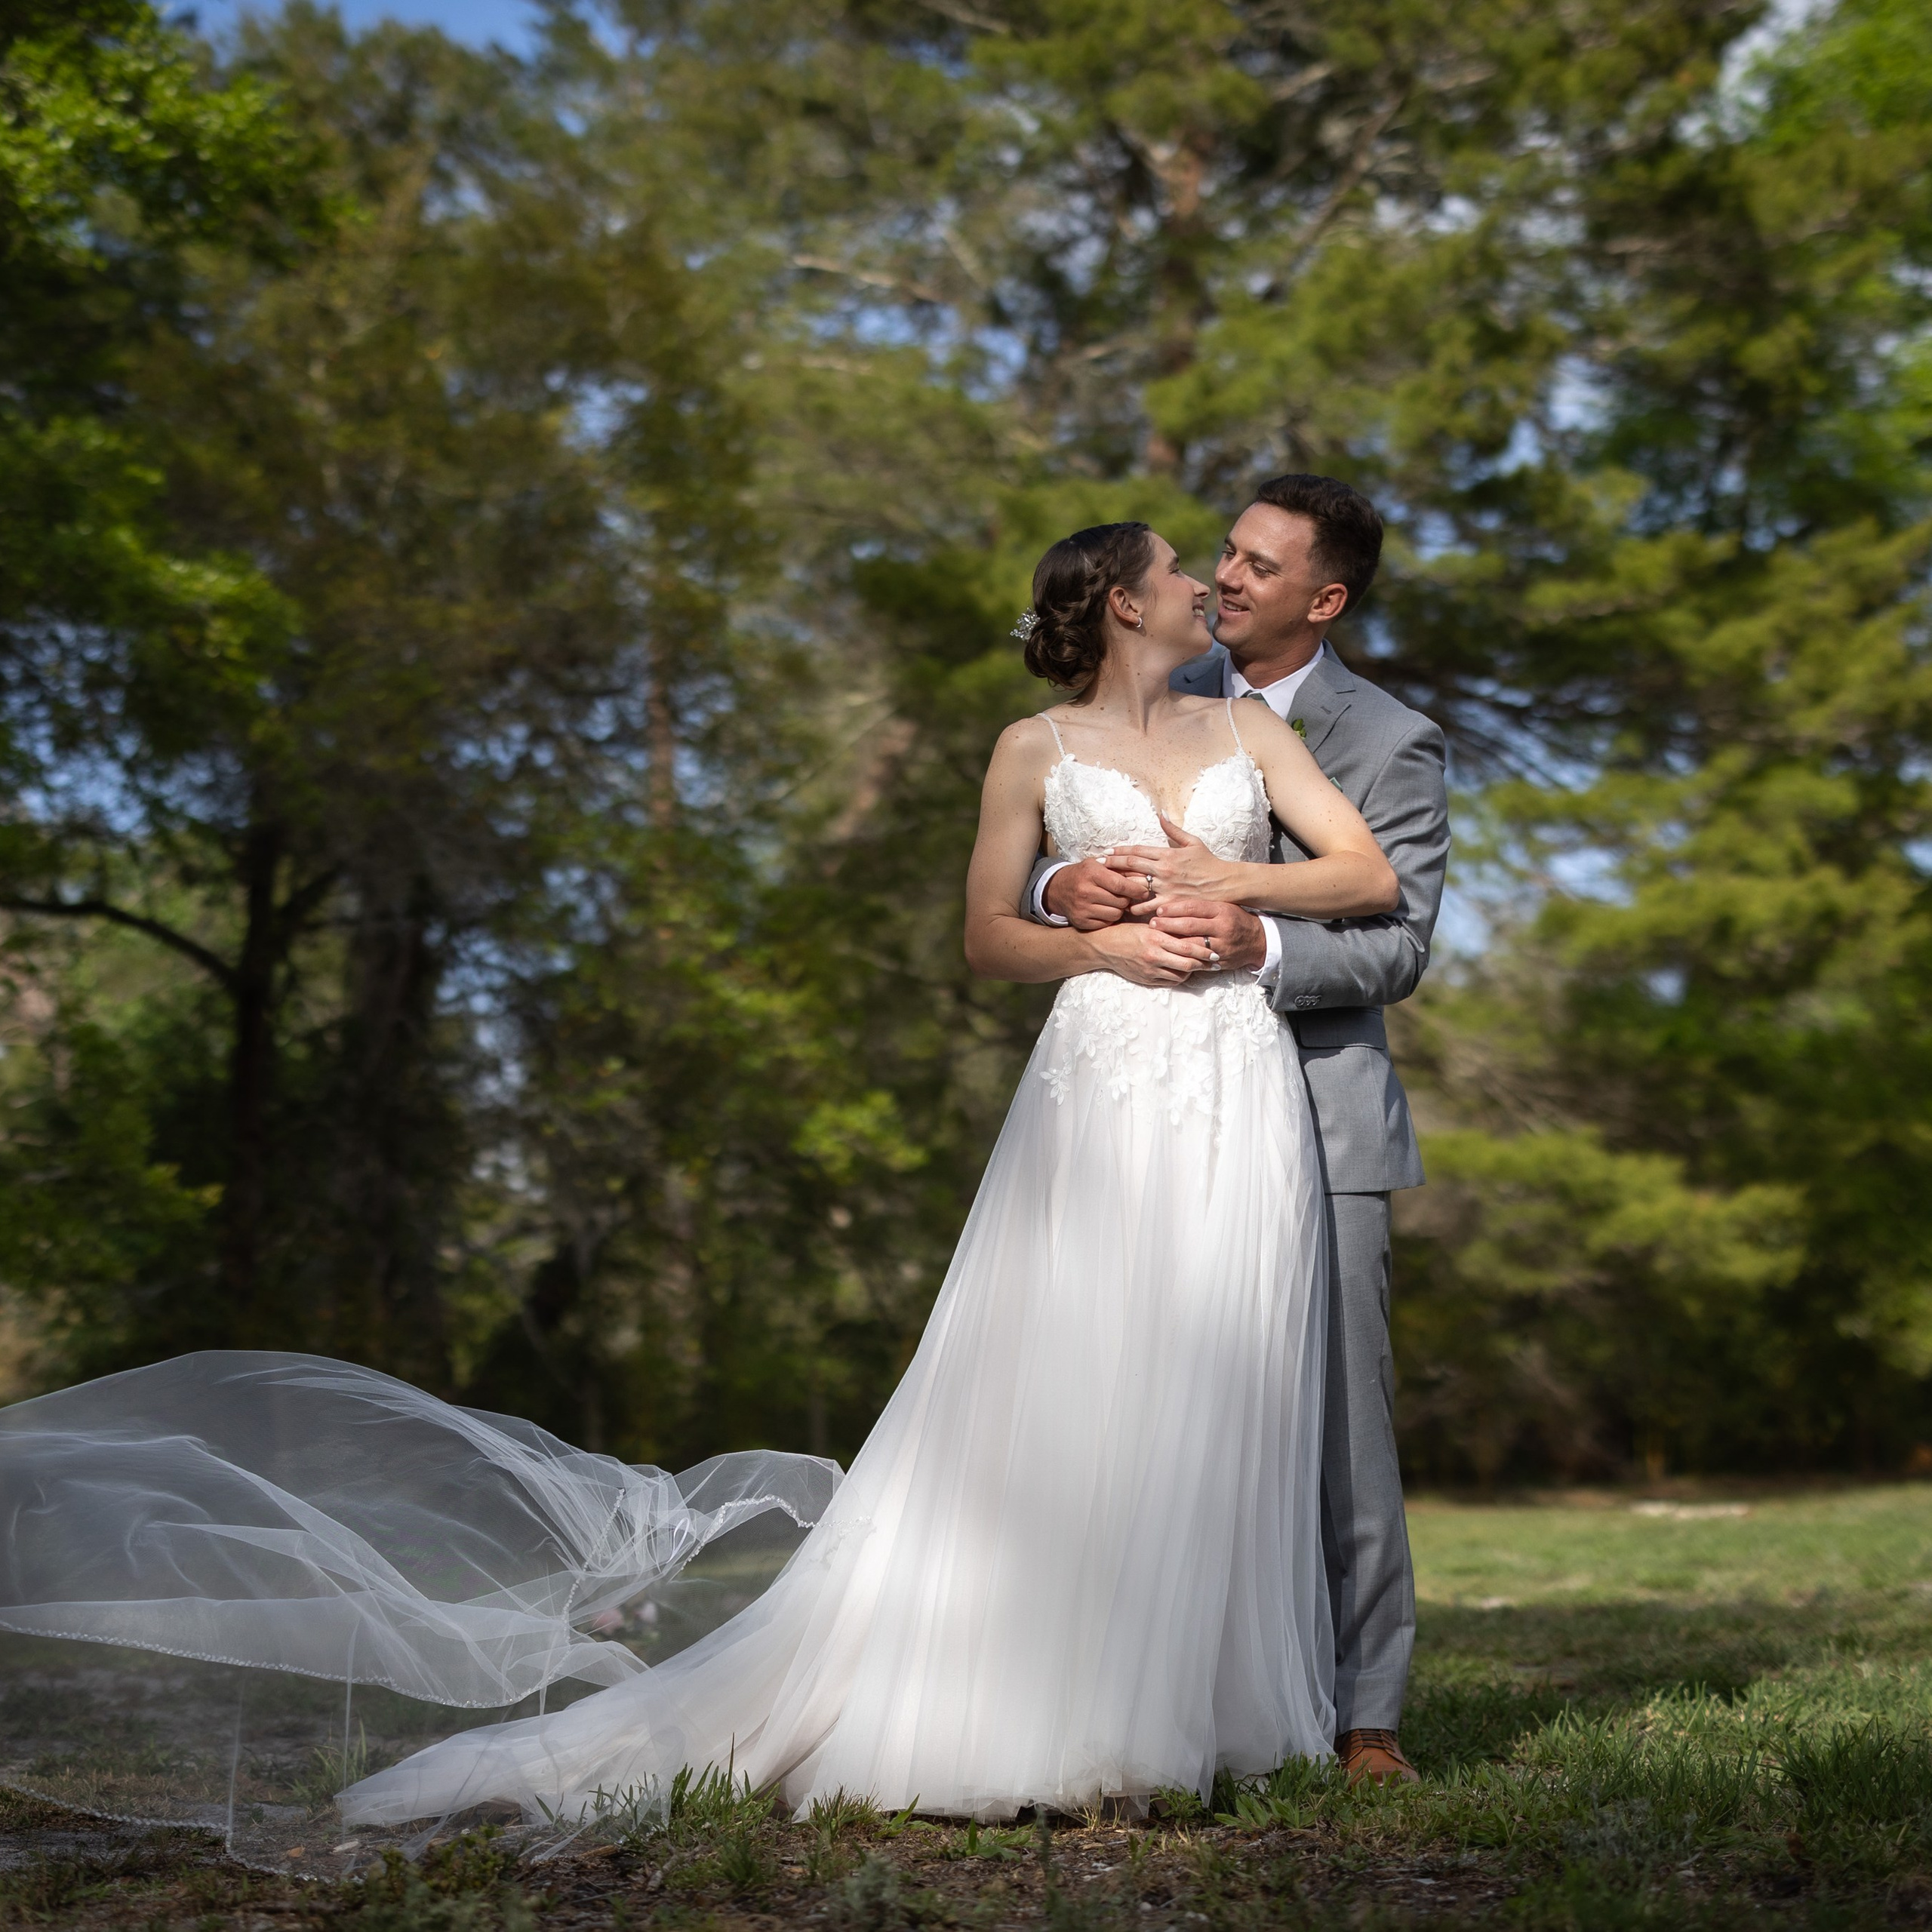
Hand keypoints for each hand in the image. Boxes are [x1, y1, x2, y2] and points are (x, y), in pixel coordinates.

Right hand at [1043, 857, 1151, 929]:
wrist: (1058, 888)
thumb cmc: (1084, 874)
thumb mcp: (1099, 865)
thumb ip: (1120, 870)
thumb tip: (1145, 878)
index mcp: (1091, 873)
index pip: (1120, 884)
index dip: (1136, 889)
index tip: (1144, 891)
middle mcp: (1085, 891)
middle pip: (1120, 901)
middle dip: (1127, 899)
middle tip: (1126, 896)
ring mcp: (1082, 908)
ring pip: (1115, 914)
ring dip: (1119, 909)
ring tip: (1114, 902)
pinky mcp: (1081, 921)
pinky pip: (1106, 923)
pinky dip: (1109, 918)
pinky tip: (1105, 909)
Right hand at [1085, 920, 1214, 986]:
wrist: (1104, 947)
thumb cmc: (1127, 932)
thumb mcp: (1148, 926)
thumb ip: (1168, 930)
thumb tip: (1192, 931)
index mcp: (1156, 938)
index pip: (1187, 946)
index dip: (1204, 950)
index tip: (1216, 950)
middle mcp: (1154, 955)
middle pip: (1187, 963)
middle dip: (1204, 964)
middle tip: (1216, 963)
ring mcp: (1150, 969)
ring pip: (1180, 975)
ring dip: (1193, 972)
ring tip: (1201, 967)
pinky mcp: (1146, 979)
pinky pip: (1169, 982)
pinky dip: (1179, 977)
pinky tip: (1183, 972)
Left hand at [1105, 816, 1238, 904]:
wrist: (1226, 883)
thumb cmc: (1209, 863)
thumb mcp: (1193, 842)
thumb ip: (1173, 829)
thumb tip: (1160, 814)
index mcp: (1167, 854)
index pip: (1137, 851)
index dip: (1119, 851)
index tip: (1107, 852)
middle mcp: (1164, 870)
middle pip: (1130, 866)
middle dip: (1113, 865)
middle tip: (1098, 866)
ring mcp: (1166, 887)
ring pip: (1135, 886)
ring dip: (1119, 886)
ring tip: (1105, 887)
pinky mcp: (1170, 902)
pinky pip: (1147, 906)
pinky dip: (1134, 907)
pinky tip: (1124, 908)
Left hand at [1149, 897, 1267, 973]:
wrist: (1258, 940)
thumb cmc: (1235, 919)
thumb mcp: (1223, 906)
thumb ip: (1202, 905)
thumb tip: (1174, 901)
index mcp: (1222, 909)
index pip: (1193, 906)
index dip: (1174, 908)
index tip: (1159, 909)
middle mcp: (1222, 926)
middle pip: (1190, 925)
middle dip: (1168, 924)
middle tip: (1152, 924)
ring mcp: (1222, 945)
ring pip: (1193, 944)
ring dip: (1173, 942)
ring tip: (1157, 939)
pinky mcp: (1221, 959)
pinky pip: (1199, 959)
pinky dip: (1185, 957)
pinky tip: (1172, 954)